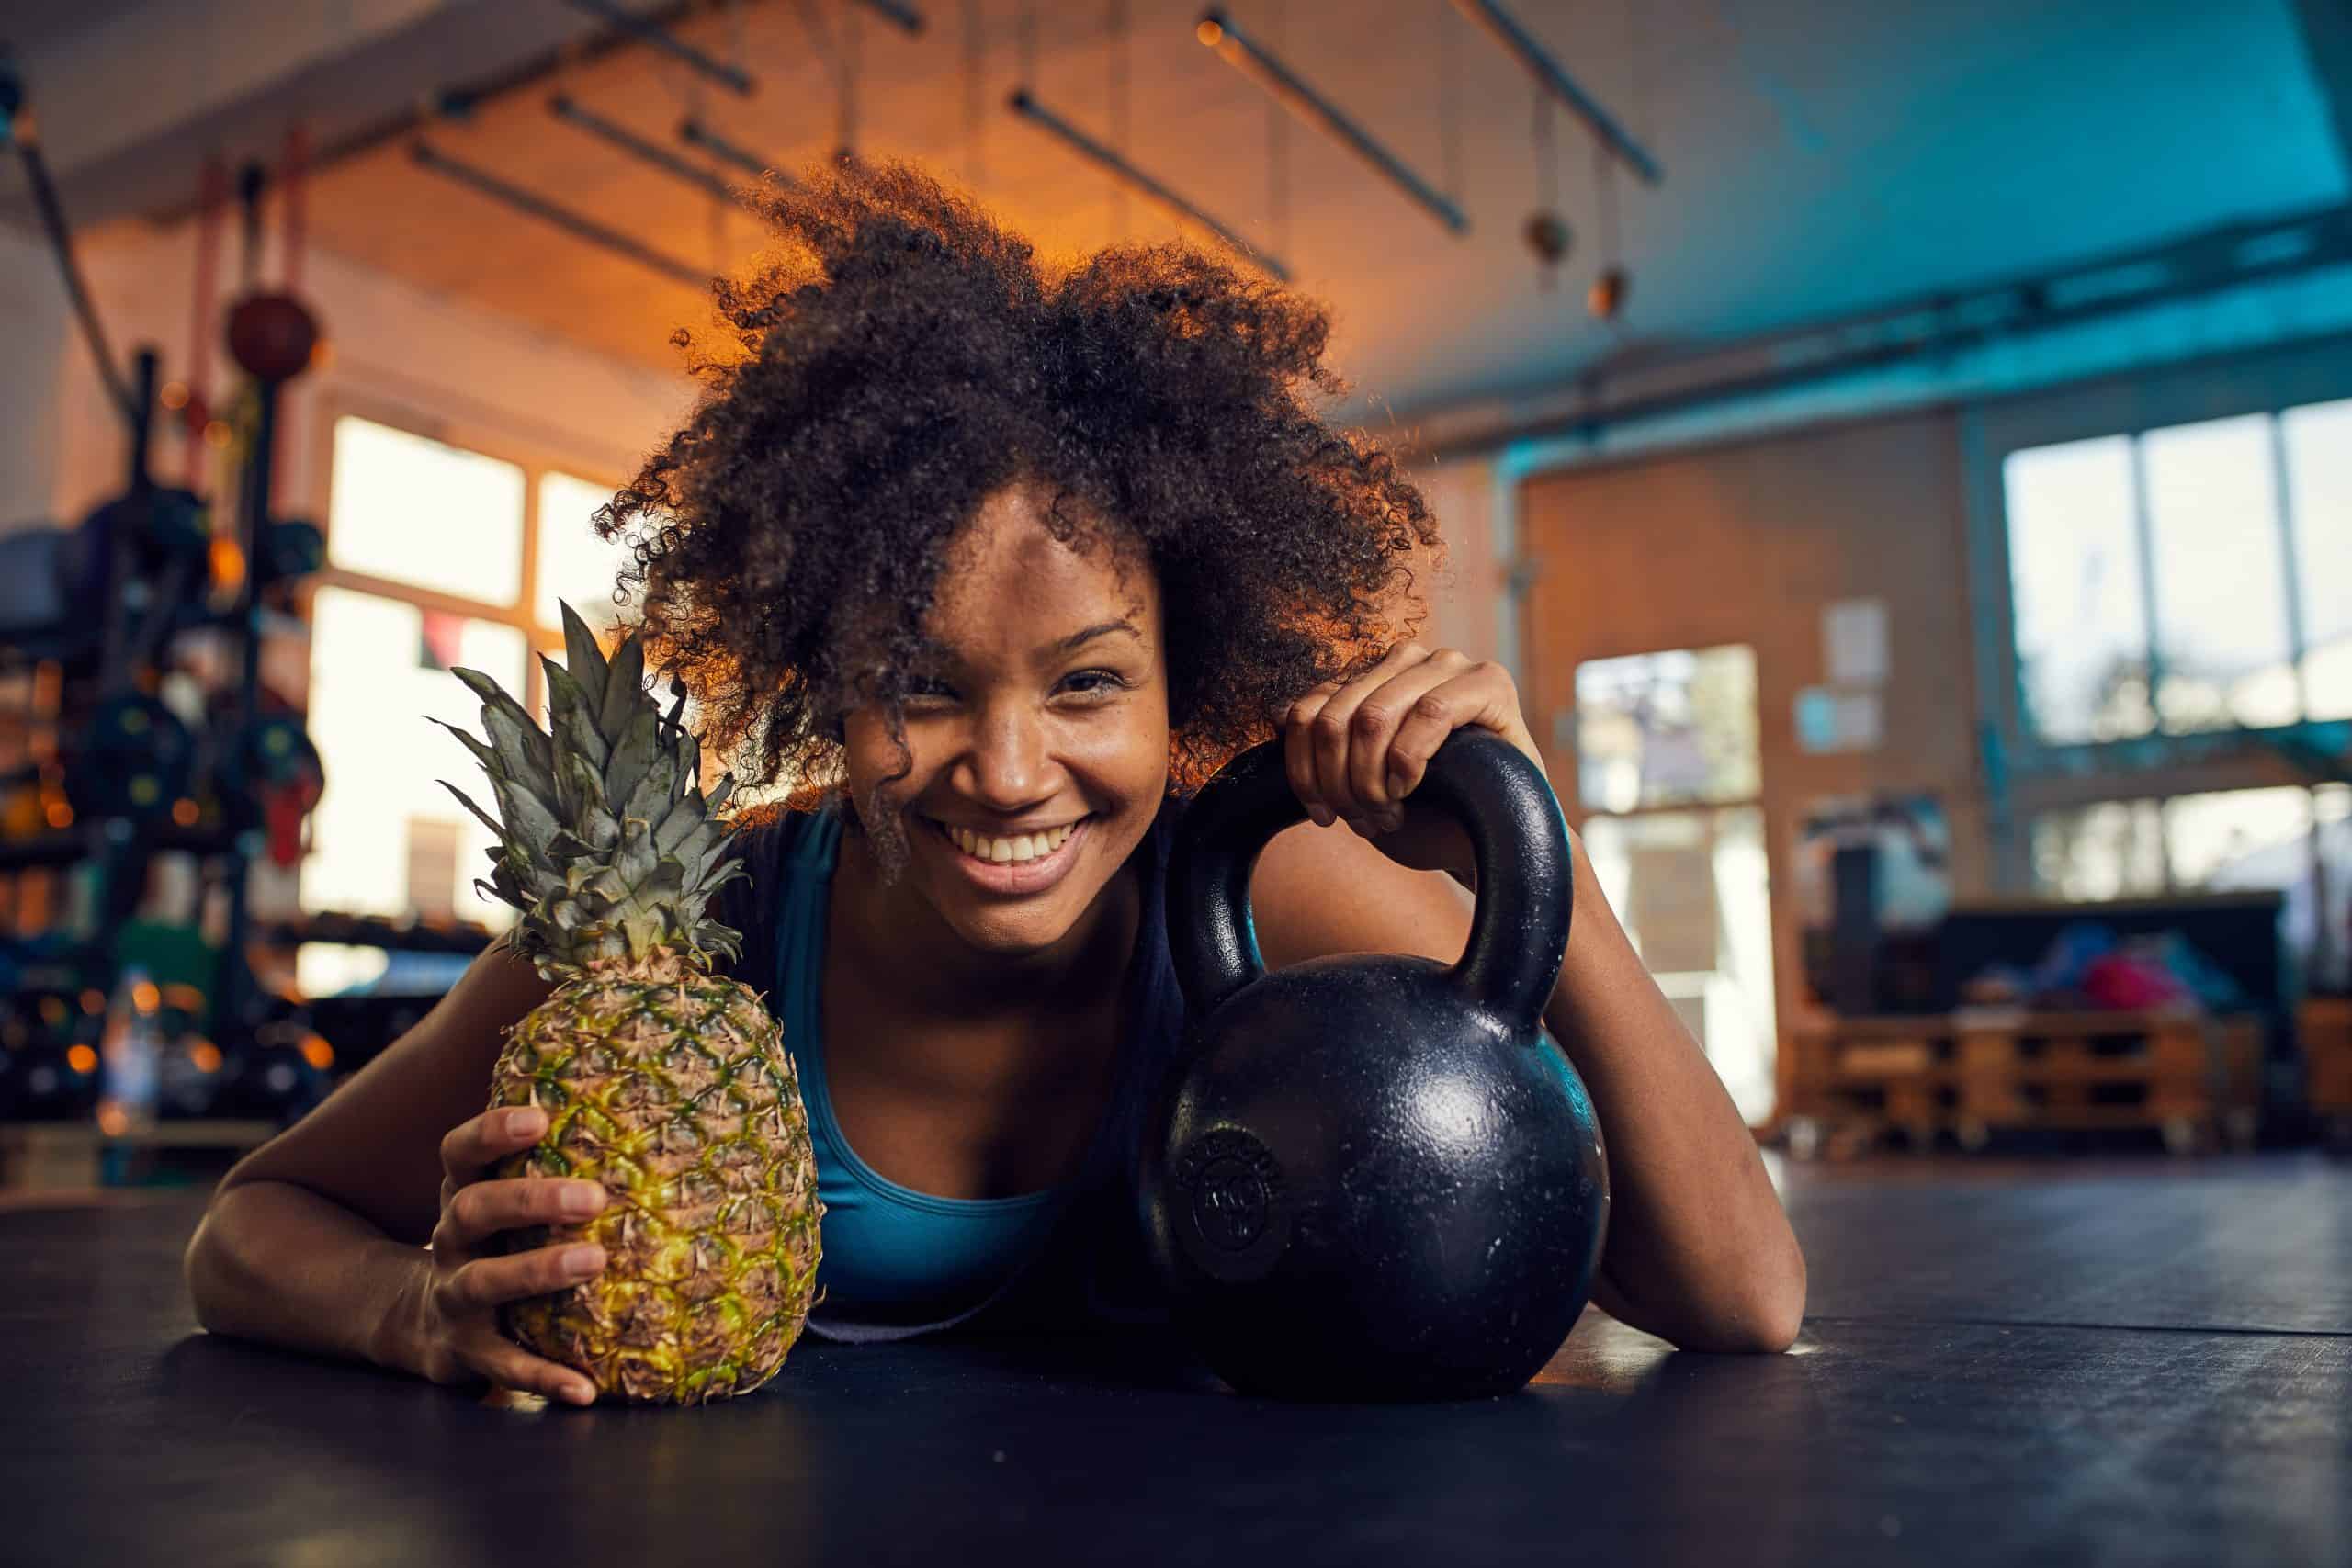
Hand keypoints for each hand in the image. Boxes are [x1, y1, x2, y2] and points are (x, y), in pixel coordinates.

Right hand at [407, 1107, 609, 1405]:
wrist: (423, 1322)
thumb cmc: (494, 1243)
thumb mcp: (502, 1200)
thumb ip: (546, 1164)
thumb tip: (634, 1101)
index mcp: (463, 1195)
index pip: (459, 1152)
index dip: (493, 1131)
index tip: (540, 1117)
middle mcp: (451, 1241)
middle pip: (474, 1209)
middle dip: (531, 1199)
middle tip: (594, 1197)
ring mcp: (454, 1297)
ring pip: (483, 1281)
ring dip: (537, 1271)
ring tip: (593, 1261)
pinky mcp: (467, 1351)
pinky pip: (504, 1366)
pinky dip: (543, 1377)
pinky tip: (585, 1388)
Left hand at [1279, 642, 1546, 877]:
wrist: (1492, 841)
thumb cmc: (1427, 813)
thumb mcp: (1360, 782)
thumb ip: (1326, 746)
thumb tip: (1278, 716)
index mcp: (1369, 678)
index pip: (1308, 710)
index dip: (1303, 771)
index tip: (1322, 816)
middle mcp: (1406, 661)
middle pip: (1334, 719)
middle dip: (1341, 784)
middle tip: (1363, 821)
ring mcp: (1448, 665)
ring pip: (1373, 716)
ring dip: (1372, 780)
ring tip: (1389, 814)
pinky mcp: (1490, 682)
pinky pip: (1430, 713)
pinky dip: (1410, 761)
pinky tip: (1412, 789)